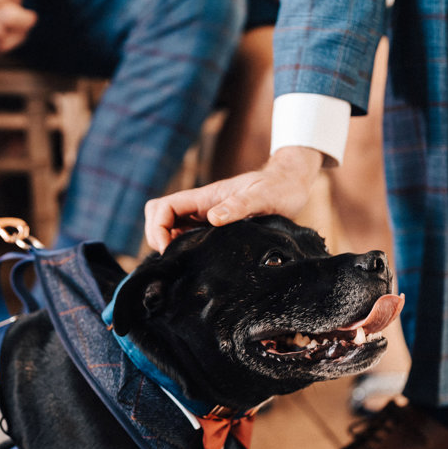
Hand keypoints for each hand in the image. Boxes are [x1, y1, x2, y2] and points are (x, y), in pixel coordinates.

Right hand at [144, 146, 322, 252]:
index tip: (169, 249)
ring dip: (167, 243)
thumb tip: (213, 218)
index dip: (158, 228)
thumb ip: (238, 206)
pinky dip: (182, 248)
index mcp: (204, 198)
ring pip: (170, 226)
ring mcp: (205, 216)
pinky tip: (194, 262)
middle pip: (158, 215)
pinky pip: (186, 235)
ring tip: (180, 264)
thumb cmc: (278, 188)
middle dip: (156, 236)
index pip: (163, 207)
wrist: (291, 184)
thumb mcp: (262, 197)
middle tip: (172, 259)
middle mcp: (200, 206)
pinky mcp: (213, 227)